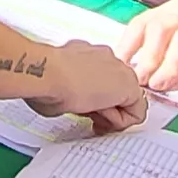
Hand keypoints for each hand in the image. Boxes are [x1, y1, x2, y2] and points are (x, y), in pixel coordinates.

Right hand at [28, 40, 148, 131]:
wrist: (47, 73)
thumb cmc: (42, 78)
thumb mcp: (59, 82)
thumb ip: (72, 87)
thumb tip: (69, 98)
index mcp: (88, 56)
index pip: (103, 82)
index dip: (97, 102)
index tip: (85, 110)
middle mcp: (107, 58)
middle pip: (119, 92)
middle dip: (108, 109)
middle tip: (91, 118)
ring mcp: (121, 70)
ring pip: (127, 102)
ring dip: (112, 115)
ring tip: (91, 117)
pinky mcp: (130, 86)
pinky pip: (135, 113)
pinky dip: (119, 122)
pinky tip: (99, 116)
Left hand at [113, 0, 177, 99]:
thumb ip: (160, 37)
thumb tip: (133, 63)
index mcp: (175, 9)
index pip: (145, 22)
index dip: (129, 44)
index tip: (118, 65)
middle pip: (163, 30)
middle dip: (148, 57)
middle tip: (139, 81)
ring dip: (170, 64)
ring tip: (159, 85)